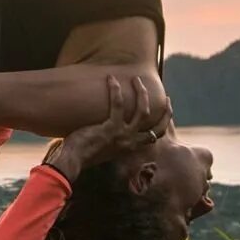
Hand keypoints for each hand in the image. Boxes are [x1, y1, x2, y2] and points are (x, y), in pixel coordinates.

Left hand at [46, 73, 169, 178]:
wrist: (73, 161)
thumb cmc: (83, 153)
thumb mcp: (104, 149)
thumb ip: (112, 141)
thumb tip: (108, 127)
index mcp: (130, 147)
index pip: (154, 137)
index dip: (163, 123)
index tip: (166, 109)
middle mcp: (130, 142)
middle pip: (157, 126)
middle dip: (164, 110)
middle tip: (164, 95)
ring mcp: (122, 135)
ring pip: (142, 111)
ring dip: (142, 93)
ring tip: (137, 80)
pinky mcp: (111, 127)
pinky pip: (118, 104)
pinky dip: (115, 89)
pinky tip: (111, 79)